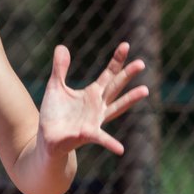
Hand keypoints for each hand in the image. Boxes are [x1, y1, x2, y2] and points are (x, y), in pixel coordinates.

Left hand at [39, 42, 148, 156]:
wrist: (48, 138)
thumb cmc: (55, 113)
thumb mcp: (55, 86)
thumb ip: (60, 68)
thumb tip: (61, 46)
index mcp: (93, 93)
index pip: (109, 74)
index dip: (117, 61)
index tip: (125, 45)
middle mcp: (99, 106)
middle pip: (116, 87)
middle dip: (127, 75)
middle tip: (141, 63)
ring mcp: (95, 120)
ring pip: (115, 108)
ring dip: (129, 100)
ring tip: (144, 90)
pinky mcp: (87, 134)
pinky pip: (101, 139)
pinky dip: (111, 143)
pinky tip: (120, 149)